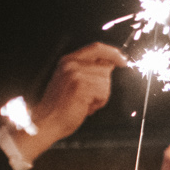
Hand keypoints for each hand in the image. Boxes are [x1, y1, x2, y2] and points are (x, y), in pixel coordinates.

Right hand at [13, 43, 124, 161]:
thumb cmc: (60, 106)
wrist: (47, 121)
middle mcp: (71, 64)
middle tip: (89, 98)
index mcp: (68, 60)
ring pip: (106, 81)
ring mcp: (75, 74)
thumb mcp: (70, 81)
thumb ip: (87, 70)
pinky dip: (99, 103)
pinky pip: (104, 92)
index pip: (97, 48)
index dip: (113, 53)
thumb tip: (110, 64)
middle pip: (105, 67)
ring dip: (101, 96)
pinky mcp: (81, 86)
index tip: (123, 60)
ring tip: (84, 103)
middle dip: (104, 85)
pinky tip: (85, 107)